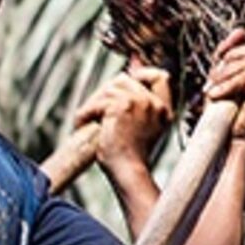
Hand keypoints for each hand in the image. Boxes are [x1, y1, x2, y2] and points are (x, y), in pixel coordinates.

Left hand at [74, 63, 173, 180]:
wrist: (128, 171)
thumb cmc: (131, 157)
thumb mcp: (142, 129)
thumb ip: (138, 106)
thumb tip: (129, 73)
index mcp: (163, 109)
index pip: (159, 76)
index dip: (142, 73)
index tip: (128, 77)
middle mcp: (153, 102)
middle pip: (125, 79)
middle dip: (106, 92)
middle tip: (95, 110)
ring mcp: (139, 102)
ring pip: (108, 89)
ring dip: (92, 105)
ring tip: (86, 120)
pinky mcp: (121, 106)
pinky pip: (97, 102)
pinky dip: (85, 113)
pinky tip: (81, 124)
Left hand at [204, 27, 244, 148]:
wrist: (229, 144)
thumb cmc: (227, 114)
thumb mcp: (226, 77)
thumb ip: (232, 54)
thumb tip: (242, 30)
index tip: (244, 42)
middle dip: (233, 55)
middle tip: (216, 74)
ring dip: (226, 72)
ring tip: (212, 88)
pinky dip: (227, 84)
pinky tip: (216, 95)